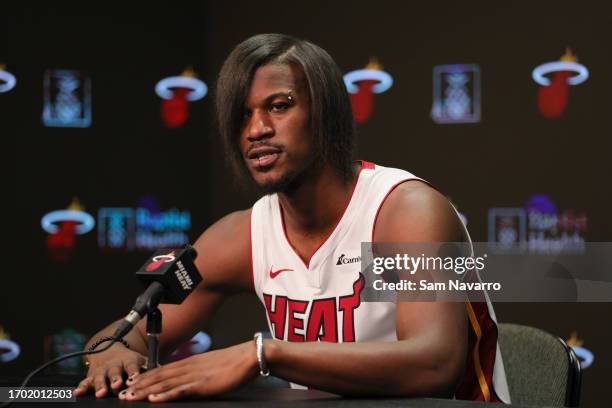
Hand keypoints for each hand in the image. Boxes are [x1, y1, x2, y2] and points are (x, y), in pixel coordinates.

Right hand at [74, 345, 145, 397]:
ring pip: (100, 378)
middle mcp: (114, 365)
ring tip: (100, 393)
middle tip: (117, 385)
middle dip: (115, 378)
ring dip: (100, 385)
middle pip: (114, 372)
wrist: (108, 349)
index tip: (135, 378)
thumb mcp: (140, 360)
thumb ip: (150, 367)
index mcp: (128, 360)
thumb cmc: (129, 360)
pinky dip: (81, 387)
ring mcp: (101, 370)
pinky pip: (85, 382)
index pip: (132, 366)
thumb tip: (164, 374)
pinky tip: (77, 393)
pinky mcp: (91, 376)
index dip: (133, 372)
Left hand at [119, 341, 257, 401]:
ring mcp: (194, 375)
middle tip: (122, 394)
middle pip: (159, 377)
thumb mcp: (211, 365)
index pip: (162, 370)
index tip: (131, 383)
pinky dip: (165, 395)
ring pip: (164, 384)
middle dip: (139, 386)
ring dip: (146, 391)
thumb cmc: (233, 363)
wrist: (249, 356)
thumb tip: (188, 378)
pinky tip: (154, 399)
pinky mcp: (203, 384)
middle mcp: (188, 367)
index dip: (145, 377)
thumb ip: (197, 371)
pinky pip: (180, 390)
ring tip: (131, 397)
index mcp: (190, 362)